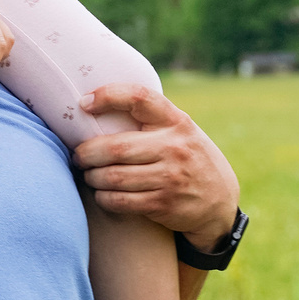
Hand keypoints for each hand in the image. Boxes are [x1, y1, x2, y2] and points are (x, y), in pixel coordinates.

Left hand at [73, 84, 238, 249]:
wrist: (219, 202)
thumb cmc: (187, 158)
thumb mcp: (180, 131)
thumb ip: (152, 121)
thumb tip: (95, 107)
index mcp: (176, 121)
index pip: (139, 97)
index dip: (107, 96)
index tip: (84, 103)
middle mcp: (174, 147)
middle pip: (116, 147)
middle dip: (87, 153)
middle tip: (79, 156)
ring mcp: (170, 177)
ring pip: (114, 177)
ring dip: (93, 177)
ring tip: (88, 175)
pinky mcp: (164, 204)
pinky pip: (120, 201)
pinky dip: (104, 197)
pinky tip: (101, 193)